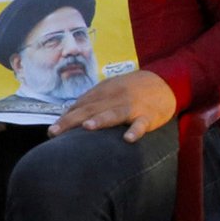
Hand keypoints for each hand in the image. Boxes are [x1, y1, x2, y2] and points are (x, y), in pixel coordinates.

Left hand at [49, 71, 176, 142]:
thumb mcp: (113, 89)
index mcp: (105, 92)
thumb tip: (70, 113)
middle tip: (54, 132)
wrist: (167, 82)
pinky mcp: (149, 116)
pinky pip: (141, 124)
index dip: (66, 118)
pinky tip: (128, 138)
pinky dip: (136, 130)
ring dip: (101, 120)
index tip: (52, 132)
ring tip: (87, 127)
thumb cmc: (134, 89)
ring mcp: (132, 107)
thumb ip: (94, 100)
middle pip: (91, 109)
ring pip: (114, 113)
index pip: (81, 105)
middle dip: (71, 121)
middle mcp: (116, 97)